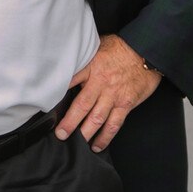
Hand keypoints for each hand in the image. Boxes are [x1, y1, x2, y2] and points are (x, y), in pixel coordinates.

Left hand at [55, 34, 161, 151]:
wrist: (146, 51)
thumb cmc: (120, 48)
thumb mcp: (96, 46)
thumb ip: (82, 57)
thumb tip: (65, 60)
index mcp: (90, 67)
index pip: (69, 82)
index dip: (56, 94)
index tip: (46, 106)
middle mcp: (100, 83)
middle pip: (81, 106)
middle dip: (69, 122)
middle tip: (60, 134)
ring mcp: (113, 95)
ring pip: (97, 118)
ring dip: (85, 132)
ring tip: (76, 143)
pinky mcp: (126, 104)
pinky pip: (114, 123)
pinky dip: (106, 136)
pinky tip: (97, 145)